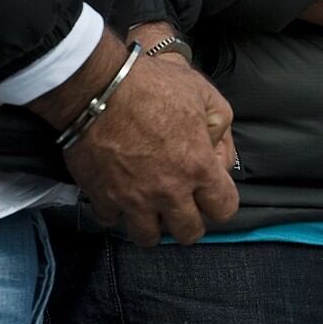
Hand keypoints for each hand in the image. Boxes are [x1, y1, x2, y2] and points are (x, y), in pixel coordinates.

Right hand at [28, 30, 238, 246]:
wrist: (97, 86)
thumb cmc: (154, 86)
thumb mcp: (206, 95)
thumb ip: (220, 129)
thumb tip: (217, 154)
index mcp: (199, 168)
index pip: (225, 210)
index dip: (221, 202)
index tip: (211, 191)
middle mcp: (169, 191)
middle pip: (188, 234)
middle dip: (188, 222)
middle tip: (181, 204)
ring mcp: (133, 199)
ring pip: (147, 237)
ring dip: (151, 225)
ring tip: (149, 207)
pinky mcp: (101, 196)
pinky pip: (111, 220)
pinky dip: (115, 211)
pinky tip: (119, 194)